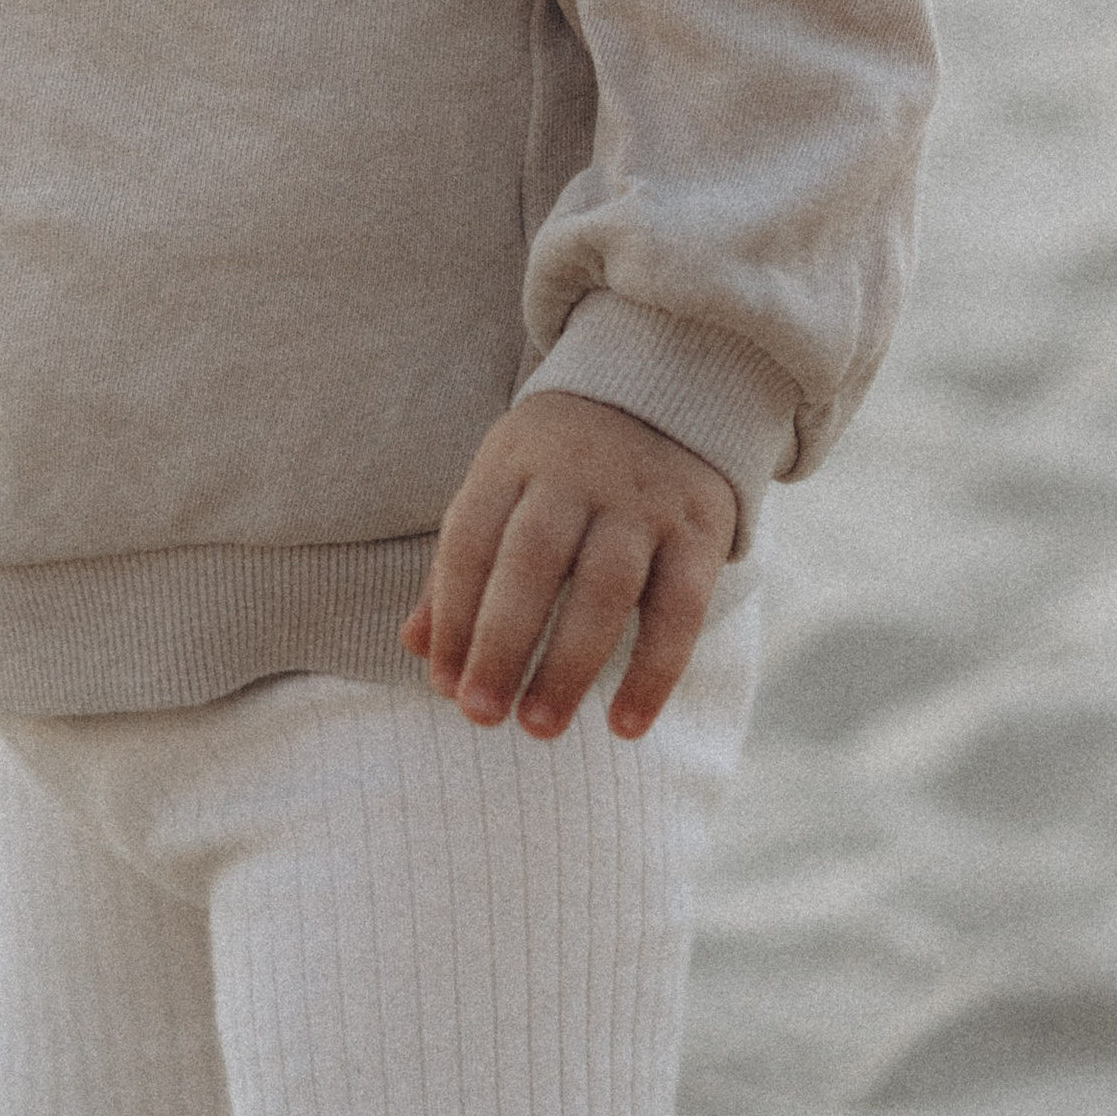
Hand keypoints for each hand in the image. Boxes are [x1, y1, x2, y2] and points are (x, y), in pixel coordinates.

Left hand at [402, 390, 736, 744]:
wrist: (671, 388)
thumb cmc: (563, 463)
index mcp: (514, 460)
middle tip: (480, 715)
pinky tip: (626, 724)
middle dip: (502, 644)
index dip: (453, 616)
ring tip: (539, 726)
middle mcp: (577, 474)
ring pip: (604, 586)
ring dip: (569, 665)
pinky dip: (654, 671)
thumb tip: (416, 647)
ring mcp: (642, 500)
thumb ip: (461, 565)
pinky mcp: (700, 528)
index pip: (471, 539)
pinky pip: (680, 608)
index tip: (444, 684)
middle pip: (532, 561)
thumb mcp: (503, 485)